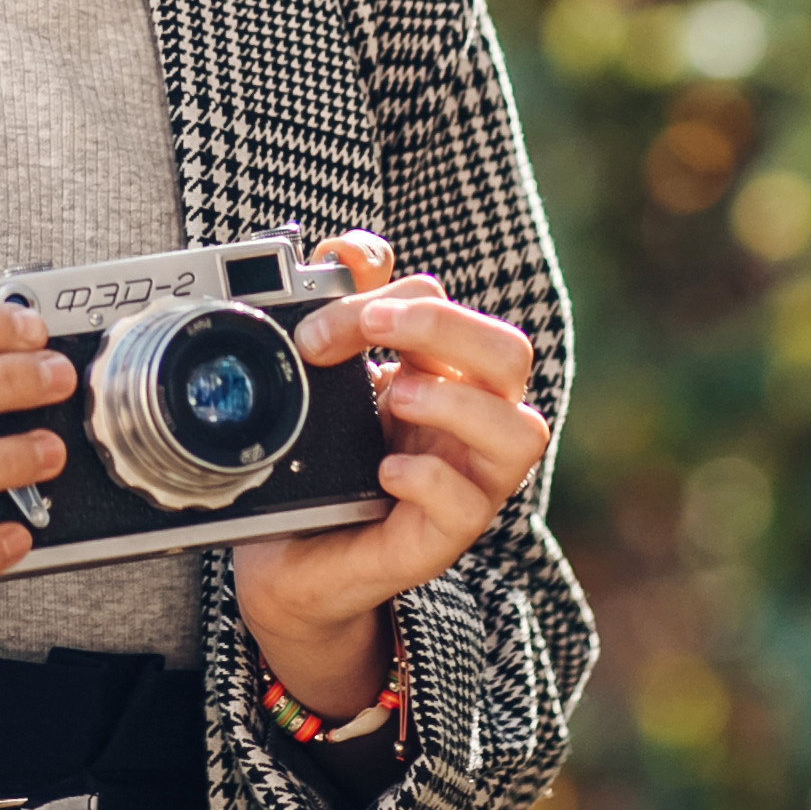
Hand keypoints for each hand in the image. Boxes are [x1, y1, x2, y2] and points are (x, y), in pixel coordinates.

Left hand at [232, 271, 546, 720]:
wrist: (287, 561)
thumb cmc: (314, 466)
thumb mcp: (321, 381)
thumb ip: (344, 308)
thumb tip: (355, 248)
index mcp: (444, 380)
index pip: (458, 315)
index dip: (395, 298)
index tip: (318, 322)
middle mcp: (467, 429)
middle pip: (512, 357)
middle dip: (444, 327)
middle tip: (375, 328)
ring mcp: (463, 485)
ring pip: (522, 434)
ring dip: (456, 403)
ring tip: (391, 398)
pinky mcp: (438, 539)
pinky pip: (467, 506)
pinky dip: (427, 478)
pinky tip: (382, 473)